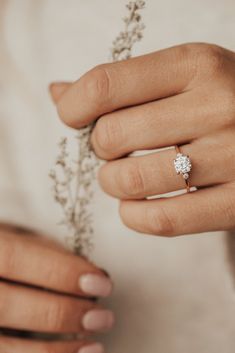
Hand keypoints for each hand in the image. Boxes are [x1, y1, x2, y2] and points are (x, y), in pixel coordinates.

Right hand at [0, 224, 112, 352]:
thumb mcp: (14, 238)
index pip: (15, 258)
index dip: (60, 271)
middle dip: (63, 312)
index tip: (101, 282)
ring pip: (2, 348)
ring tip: (94, 346)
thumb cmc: (3, 255)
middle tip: (102, 316)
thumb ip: (45, 252)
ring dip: (54, 351)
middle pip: (9, 305)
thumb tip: (92, 276)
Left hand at [50, 43, 234, 236]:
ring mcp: (231, 157)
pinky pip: (161, 219)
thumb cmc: (219, 100)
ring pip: (131, 180)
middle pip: (112, 136)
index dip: (73, 106)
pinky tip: (135, 205)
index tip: (72, 116)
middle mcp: (218, 106)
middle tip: (112, 148)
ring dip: (112, 183)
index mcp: (198, 65)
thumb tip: (58, 92)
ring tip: (121, 176)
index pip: (105, 84)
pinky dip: (133, 216)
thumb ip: (121, 83)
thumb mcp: (182, 75)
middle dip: (99, 148)